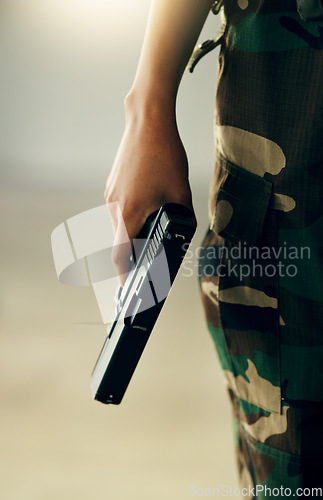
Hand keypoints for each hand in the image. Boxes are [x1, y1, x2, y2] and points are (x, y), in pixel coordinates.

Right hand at [105, 95, 194, 284]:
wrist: (147, 121)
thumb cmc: (164, 155)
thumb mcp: (180, 193)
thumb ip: (180, 218)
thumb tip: (181, 234)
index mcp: (128, 214)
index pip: (120, 256)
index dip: (123, 277)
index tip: (126, 291)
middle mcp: (113, 207)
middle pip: (119, 242)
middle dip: (133, 255)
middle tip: (149, 261)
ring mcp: (110, 195)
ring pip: (119, 225)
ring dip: (133, 233)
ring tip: (154, 228)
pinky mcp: (112, 185)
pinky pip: (119, 209)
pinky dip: (130, 216)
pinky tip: (148, 206)